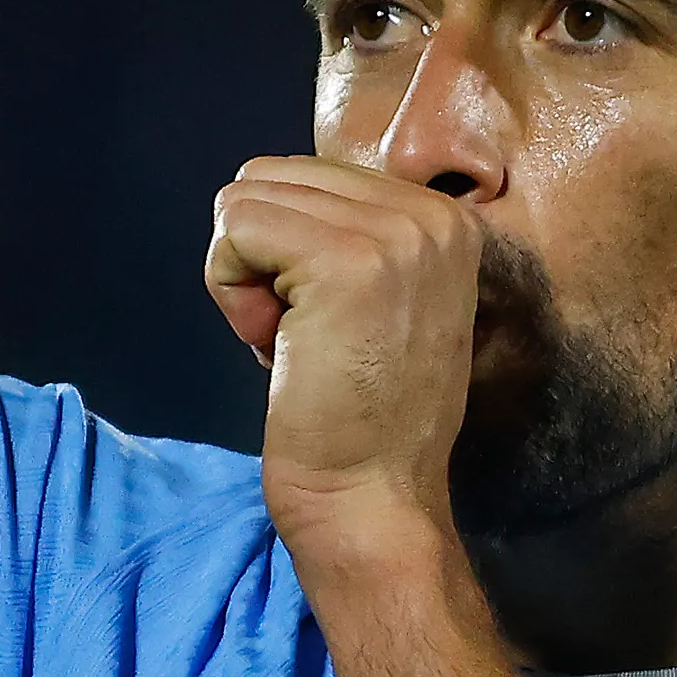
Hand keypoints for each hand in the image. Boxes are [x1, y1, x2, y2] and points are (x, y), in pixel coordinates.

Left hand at [205, 157, 482, 560]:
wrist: (370, 499)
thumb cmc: (356, 418)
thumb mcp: (377, 299)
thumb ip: (345, 234)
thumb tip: (258, 187)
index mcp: (444, 218)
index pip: (310, 176)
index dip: (287, 254)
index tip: (325, 327)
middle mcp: (432, 213)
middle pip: (271, 177)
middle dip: (261, 258)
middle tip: (303, 338)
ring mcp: (394, 235)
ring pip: (246, 199)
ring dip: (245, 277)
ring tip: (295, 344)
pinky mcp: (344, 262)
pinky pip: (235, 228)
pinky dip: (231, 293)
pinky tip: (274, 348)